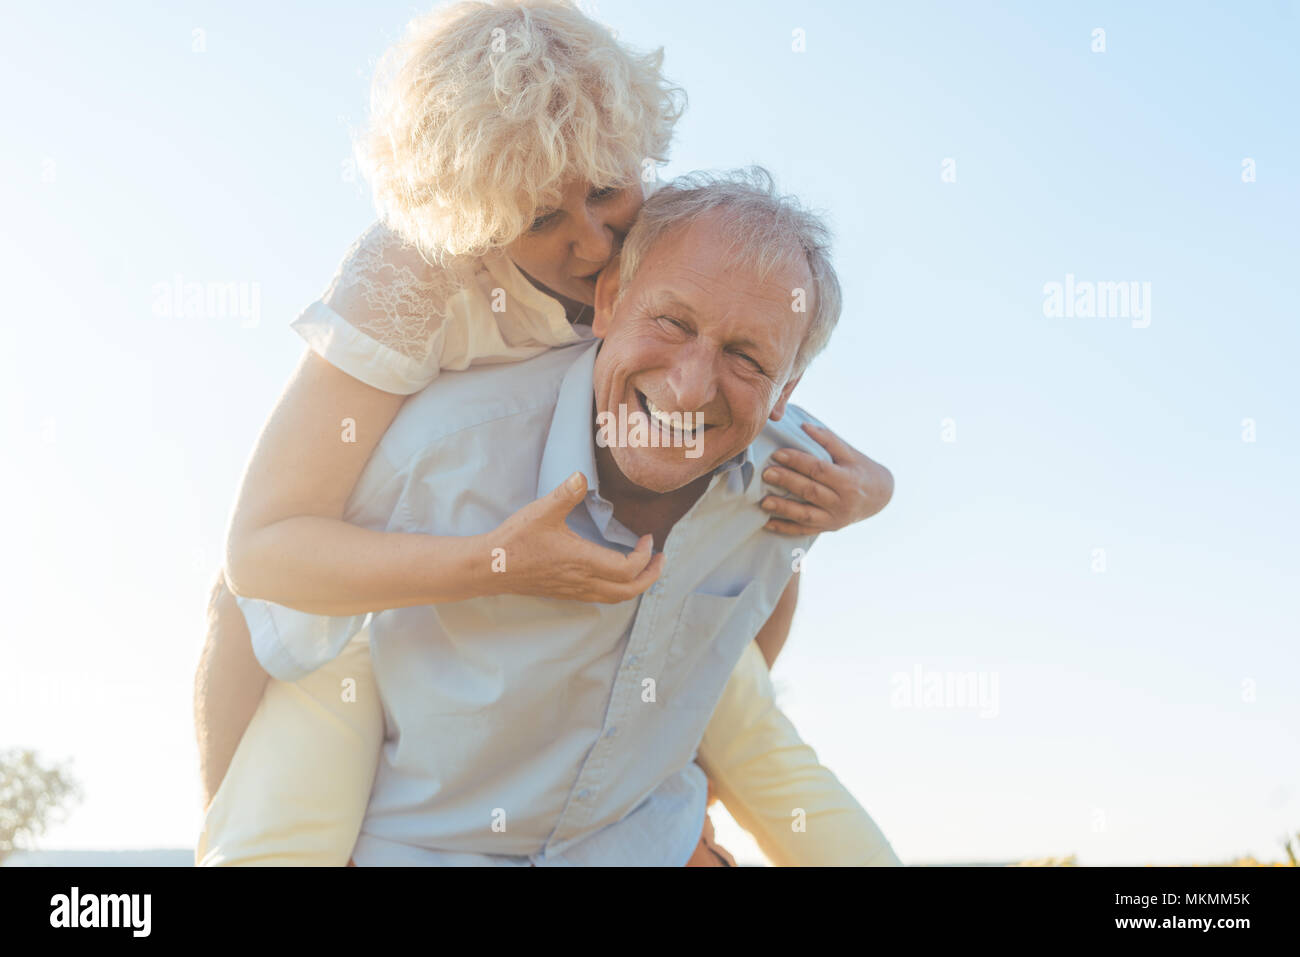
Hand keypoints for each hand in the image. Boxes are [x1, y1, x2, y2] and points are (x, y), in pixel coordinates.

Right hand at [486, 471, 664, 601]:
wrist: (490, 568)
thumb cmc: (515, 540)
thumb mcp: (541, 511)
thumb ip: (565, 493)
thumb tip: (582, 475)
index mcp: (583, 562)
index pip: (628, 569)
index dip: (645, 556)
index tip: (648, 537)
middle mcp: (582, 581)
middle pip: (629, 591)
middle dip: (651, 576)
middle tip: (660, 559)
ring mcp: (574, 590)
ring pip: (616, 598)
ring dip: (636, 585)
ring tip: (645, 568)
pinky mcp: (565, 593)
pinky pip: (601, 598)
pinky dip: (618, 590)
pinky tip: (614, 575)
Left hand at [759, 422, 893, 535]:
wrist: (879, 496)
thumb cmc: (860, 469)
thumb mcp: (850, 453)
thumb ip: (828, 439)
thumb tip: (803, 425)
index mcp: (847, 480)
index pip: (819, 470)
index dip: (798, 461)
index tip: (777, 454)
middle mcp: (841, 501)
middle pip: (810, 491)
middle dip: (787, 482)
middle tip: (766, 473)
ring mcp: (835, 518)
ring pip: (806, 514)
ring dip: (783, 509)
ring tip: (764, 503)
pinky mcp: (828, 528)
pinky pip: (804, 531)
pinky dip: (785, 528)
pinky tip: (767, 523)